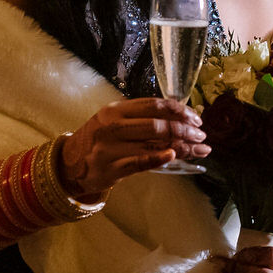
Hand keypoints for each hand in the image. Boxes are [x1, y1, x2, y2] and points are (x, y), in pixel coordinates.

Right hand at [59, 98, 208, 196]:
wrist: (70, 164)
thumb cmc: (99, 140)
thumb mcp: (114, 121)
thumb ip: (141, 118)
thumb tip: (181, 120)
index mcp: (116, 110)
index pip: (154, 105)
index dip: (179, 110)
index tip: (196, 119)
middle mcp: (112, 125)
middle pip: (157, 124)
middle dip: (185, 130)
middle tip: (202, 136)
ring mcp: (110, 147)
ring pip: (153, 143)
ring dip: (182, 146)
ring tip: (199, 150)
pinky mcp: (111, 168)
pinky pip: (139, 162)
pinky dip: (158, 158)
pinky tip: (173, 156)